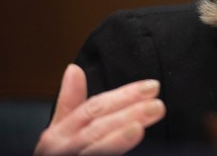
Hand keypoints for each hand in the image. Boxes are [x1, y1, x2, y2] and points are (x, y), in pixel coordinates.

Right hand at [34, 64, 165, 154]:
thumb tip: (74, 68)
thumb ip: (70, 102)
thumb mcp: (60, 131)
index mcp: (58, 133)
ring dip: (117, 138)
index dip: (123, 96)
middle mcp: (60, 148)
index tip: (151, 86)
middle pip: (97, 127)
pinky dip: (110, 152)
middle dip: (127, 114)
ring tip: (139, 127)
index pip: (94, 108)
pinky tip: (130, 140)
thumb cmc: (60, 154)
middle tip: (158, 105)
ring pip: (95, 148)